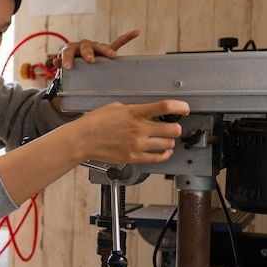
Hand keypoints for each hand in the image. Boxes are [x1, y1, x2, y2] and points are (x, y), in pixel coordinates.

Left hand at [52, 29, 140, 68]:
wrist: (77, 58)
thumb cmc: (69, 62)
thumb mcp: (63, 64)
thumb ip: (60, 63)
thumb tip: (56, 62)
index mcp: (71, 48)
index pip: (68, 52)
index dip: (67, 59)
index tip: (67, 66)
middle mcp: (84, 45)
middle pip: (86, 48)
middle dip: (88, 54)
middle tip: (91, 61)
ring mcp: (95, 46)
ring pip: (101, 47)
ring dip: (107, 51)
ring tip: (113, 56)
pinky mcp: (105, 49)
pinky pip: (118, 43)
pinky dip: (126, 38)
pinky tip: (136, 32)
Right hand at [75, 99, 189, 164]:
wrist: (82, 140)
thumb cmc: (94, 123)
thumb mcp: (116, 107)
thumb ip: (134, 110)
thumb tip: (147, 112)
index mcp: (134, 113)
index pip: (165, 108)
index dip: (180, 107)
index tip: (185, 109)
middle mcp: (138, 129)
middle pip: (173, 129)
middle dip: (175, 127)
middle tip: (171, 126)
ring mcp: (137, 145)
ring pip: (168, 144)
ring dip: (169, 141)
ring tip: (163, 138)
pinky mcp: (134, 158)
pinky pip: (158, 158)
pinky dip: (164, 154)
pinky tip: (162, 150)